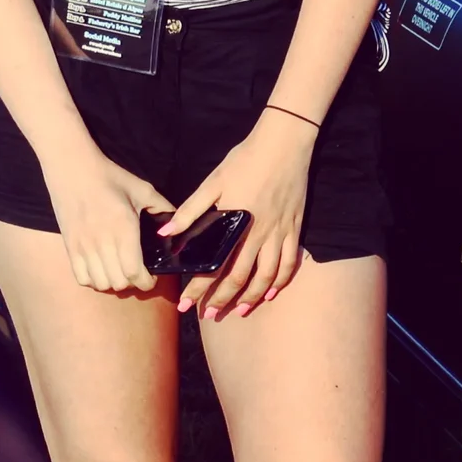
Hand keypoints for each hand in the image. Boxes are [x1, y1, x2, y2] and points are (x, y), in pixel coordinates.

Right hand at [43, 140, 175, 294]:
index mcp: (124, 228)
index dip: (146, 282)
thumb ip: (163, 207)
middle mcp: (102, 241)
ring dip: (113, 283)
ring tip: (118, 272)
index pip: (134, 272)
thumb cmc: (110, 177)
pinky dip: (93, 280)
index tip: (151, 277)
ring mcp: (83, 246)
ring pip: (101, 283)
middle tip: (137, 273)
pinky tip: (99, 269)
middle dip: (132, 283)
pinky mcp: (69, 246)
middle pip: (119, 283)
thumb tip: (177, 224)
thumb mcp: (142, 189)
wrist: (72, 168)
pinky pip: (81, 278)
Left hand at [162, 111, 314, 318]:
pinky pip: (290, 262)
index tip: (186, 304)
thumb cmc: (244, 161)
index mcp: (237, 224)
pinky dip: (281, 281)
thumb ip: (191, 210)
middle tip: (209, 316)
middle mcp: (260, 233)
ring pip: (268, 275)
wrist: (284, 145)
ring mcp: (281, 232)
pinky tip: (271, 293)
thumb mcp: (212, 182)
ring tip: (238, 311)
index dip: (200, 287)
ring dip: (252, 297)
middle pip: (241, 277)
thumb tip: (166, 232)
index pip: (215, 265)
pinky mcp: (295, 227)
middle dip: (223, 299)